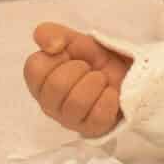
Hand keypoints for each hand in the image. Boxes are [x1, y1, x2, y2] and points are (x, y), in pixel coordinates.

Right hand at [23, 22, 131, 137]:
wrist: (129, 74)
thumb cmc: (95, 60)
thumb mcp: (73, 39)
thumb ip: (51, 33)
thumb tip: (51, 45)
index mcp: (40, 81)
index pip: (34, 68)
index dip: (57, 57)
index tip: (69, 55)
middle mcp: (49, 103)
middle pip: (56, 86)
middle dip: (80, 69)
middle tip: (89, 69)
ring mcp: (69, 120)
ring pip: (76, 102)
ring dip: (96, 83)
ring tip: (101, 81)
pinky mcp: (91, 130)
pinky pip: (98, 115)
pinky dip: (109, 99)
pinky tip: (111, 94)